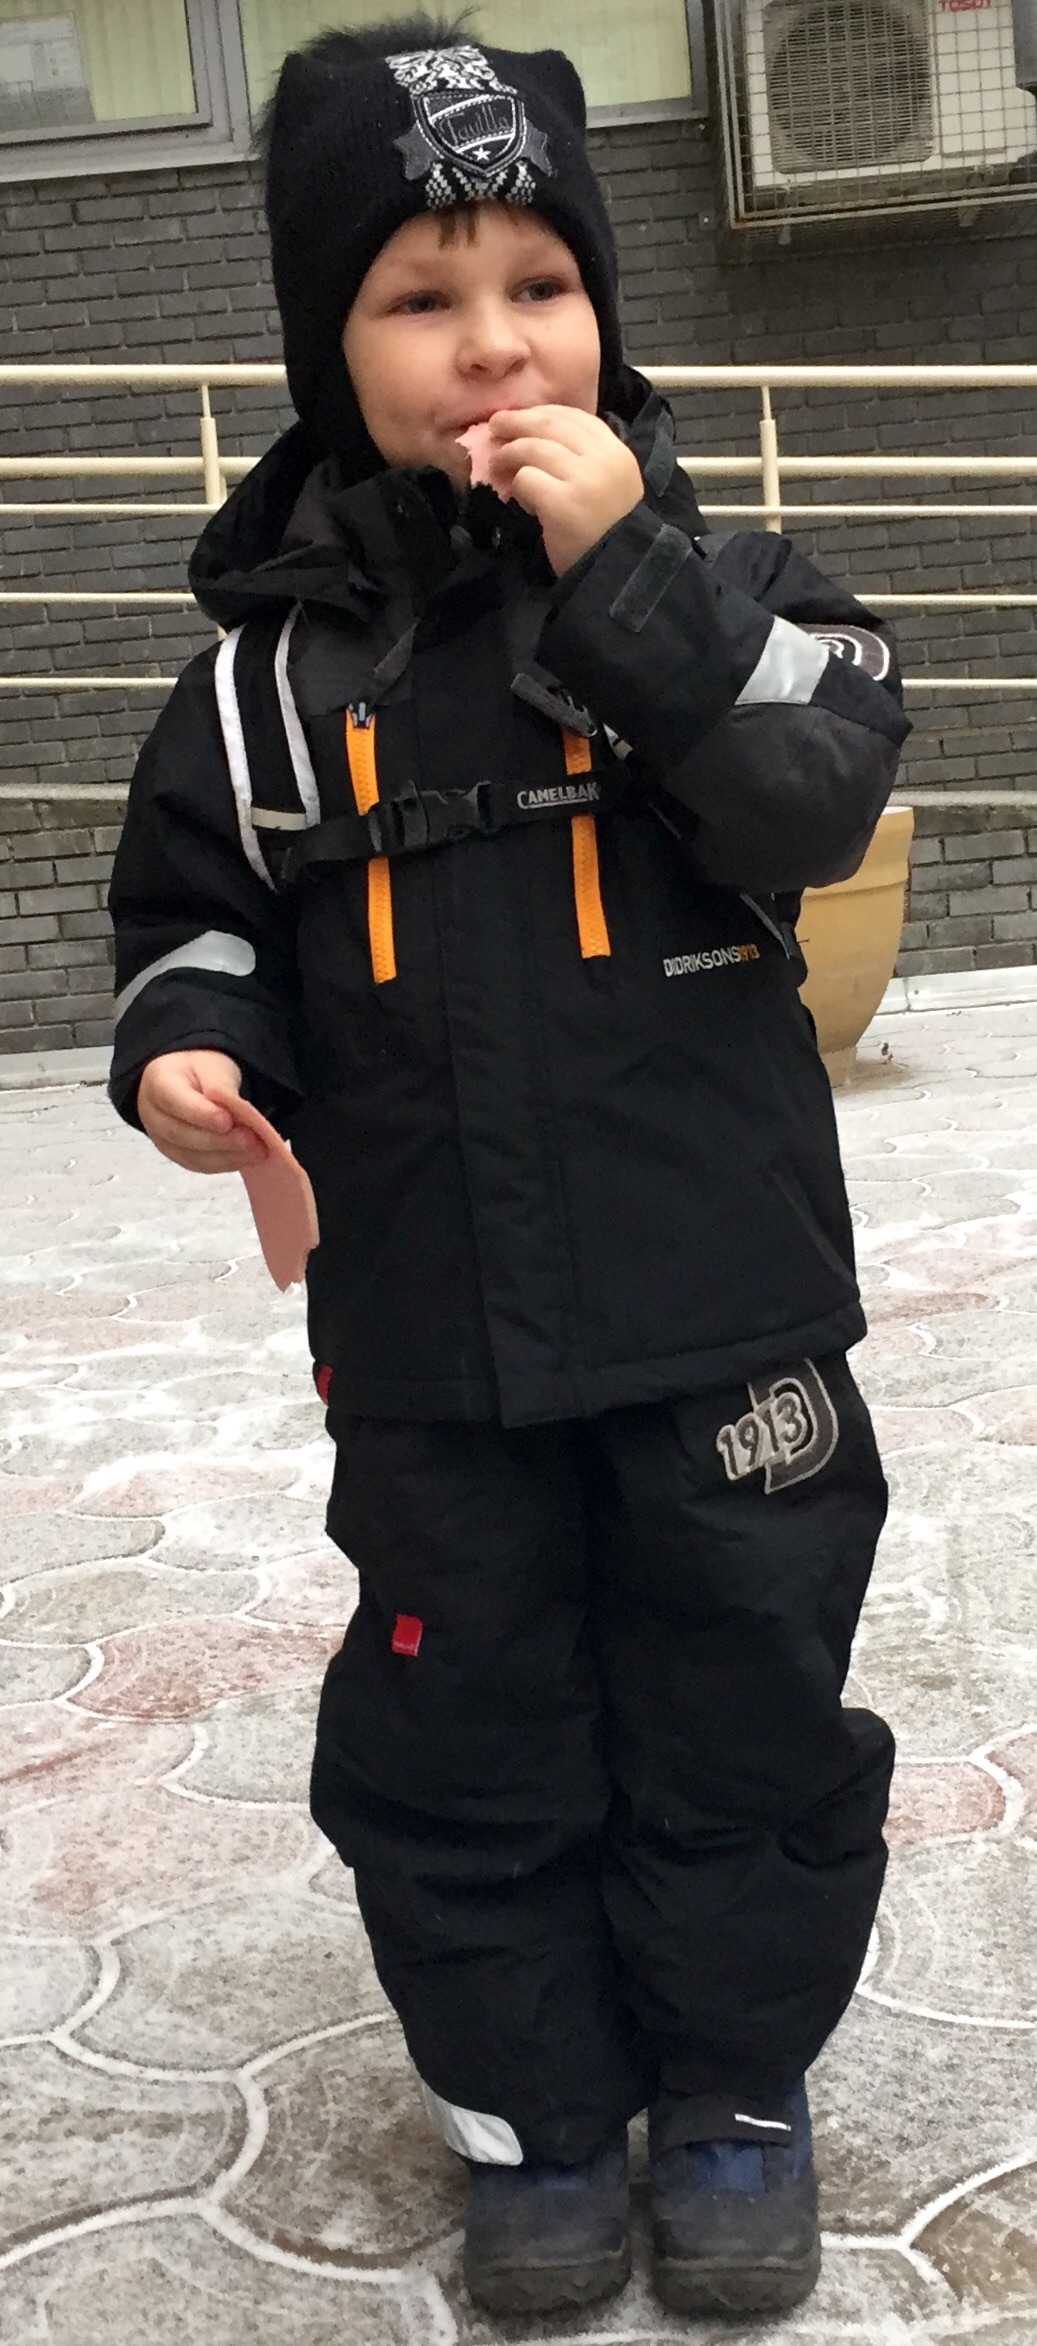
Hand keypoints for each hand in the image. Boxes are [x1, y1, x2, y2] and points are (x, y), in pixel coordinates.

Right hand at [137, 1049, 266, 1175]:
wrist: (188, 1082)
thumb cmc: (199, 1071)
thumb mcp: (212, 1066)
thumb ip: (220, 1087)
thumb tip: (230, 1113)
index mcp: (158, 1083)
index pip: (175, 1101)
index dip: (201, 1114)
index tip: (227, 1121)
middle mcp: (153, 1116)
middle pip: (182, 1134)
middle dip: (219, 1140)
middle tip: (250, 1139)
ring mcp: (162, 1140)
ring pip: (192, 1156)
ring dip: (226, 1156)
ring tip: (257, 1151)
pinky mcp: (178, 1156)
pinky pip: (200, 1165)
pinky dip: (225, 1164)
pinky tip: (248, 1158)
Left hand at [486, 406, 642, 575]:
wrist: (618, 571)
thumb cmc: (610, 532)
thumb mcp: (611, 485)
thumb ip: (587, 460)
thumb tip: (540, 439)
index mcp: (616, 452)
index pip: (576, 416)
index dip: (545, 413)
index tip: (525, 417)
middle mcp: (601, 459)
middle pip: (551, 425)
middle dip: (519, 422)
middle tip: (496, 425)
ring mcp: (582, 479)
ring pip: (534, 448)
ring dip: (509, 454)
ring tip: (497, 464)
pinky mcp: (560, 502)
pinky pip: (527, 479)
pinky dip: (518, 487)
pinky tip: (521, 501)